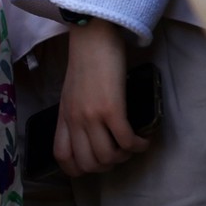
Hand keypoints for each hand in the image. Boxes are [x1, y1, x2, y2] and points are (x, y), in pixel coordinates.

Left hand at [54, 19, 149, 177]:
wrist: (93, 36)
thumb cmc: (86, 60)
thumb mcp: (72, 92)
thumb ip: (76, 112)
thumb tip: (90, 132)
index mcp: (63, 116)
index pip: (62, 156)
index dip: (78, 169)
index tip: (94, 165)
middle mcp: (75, 120)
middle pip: (88, 163)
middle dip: (107, 166)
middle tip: (120, 154)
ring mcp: (92, 116)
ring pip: (108, 156)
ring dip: (124, 156)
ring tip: (132, 145)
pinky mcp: (111, 109)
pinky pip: (125, 141)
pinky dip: (138, 145)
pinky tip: (144, 139)